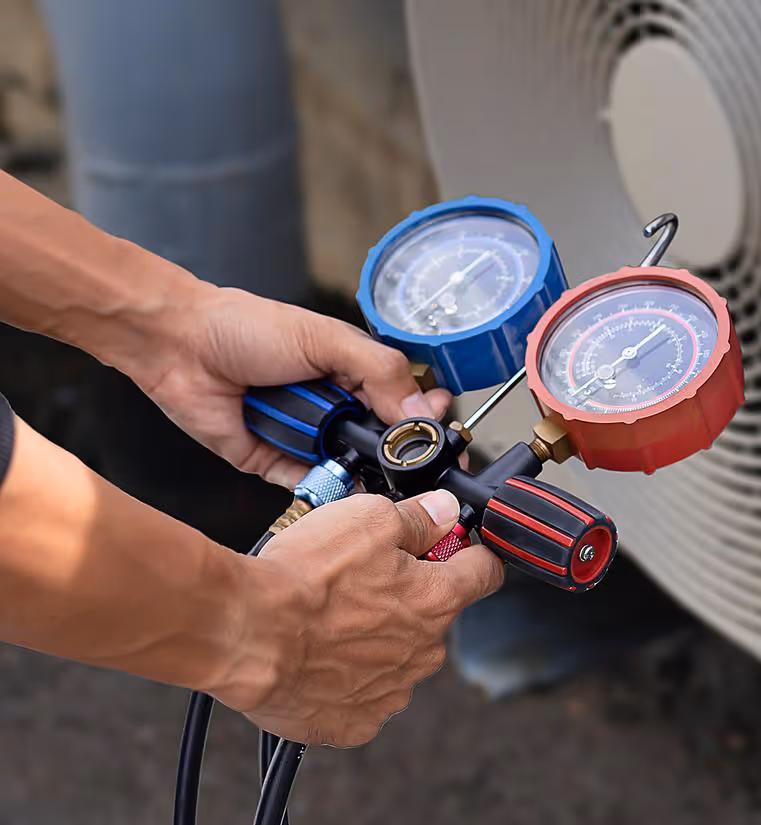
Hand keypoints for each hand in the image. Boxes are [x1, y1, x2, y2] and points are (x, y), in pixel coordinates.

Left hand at [137, 283, 451, 485]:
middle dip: (401, 454)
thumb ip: (380, 371)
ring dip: (365, 473)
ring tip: (379, 474)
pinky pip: (311, 486)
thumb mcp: (327, 339)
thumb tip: (424, 407)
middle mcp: (336, 408)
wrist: (178, 345)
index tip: (445, 437)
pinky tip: (342, 488)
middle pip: (385, 443)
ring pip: (353, 468)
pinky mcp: (275, 463)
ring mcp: (308, 437)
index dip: (428, 422)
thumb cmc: (245, 328)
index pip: (408, 403)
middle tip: (417, 463)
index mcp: (356, 373)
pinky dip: (326, 489)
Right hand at [210, 490, 503, 747]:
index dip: (470, 554)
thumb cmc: (303, 579)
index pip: (485, 573)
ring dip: (374, 639)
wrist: (244, 632)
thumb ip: (418, 517)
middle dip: (407, 597)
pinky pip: (363, 697)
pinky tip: (317, 658)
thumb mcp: (368, 518)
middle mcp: (424, 652)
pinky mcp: (355, 722)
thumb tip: (444, 511)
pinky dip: (345, 680)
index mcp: (438, 600)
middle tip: (360, 581)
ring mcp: (391, 692)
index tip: (454, 547)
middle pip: (434, 616)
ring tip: (327, 620)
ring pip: (397, 658)